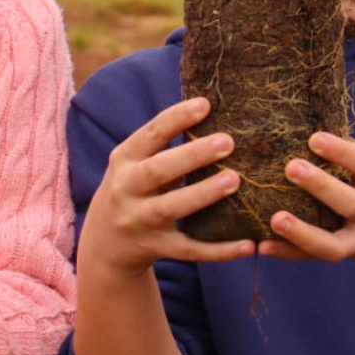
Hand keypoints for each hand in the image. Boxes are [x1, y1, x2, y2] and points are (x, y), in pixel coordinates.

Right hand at [77, 97, 256, 280]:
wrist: (105, 243)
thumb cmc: (133, 188)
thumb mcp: (134, 163)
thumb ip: (162, 144)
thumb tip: (210, 109)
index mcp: (124, 160)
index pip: (150, 134)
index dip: (176, 118)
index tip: (206, 104)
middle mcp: (126, 190)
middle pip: (158, 170)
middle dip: (193, 155)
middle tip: (228, 142)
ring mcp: (139, 222)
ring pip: (171, 208)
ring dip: (203, 194)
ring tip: (235, 181)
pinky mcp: (156, 248)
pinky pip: (190, 250)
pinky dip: (220, 250)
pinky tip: (248, 244)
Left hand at [258, 132, 354, 275]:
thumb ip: (350, 157)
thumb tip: (297, 129)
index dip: (343, 152)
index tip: (314, 139)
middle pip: (352, 204)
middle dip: (322, 187)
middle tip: (290, 167)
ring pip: (335, 244)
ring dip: (303, 232)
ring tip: (275, 219)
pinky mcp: (345, 253)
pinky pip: (316, 256)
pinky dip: (289, 252)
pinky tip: (264, 245)